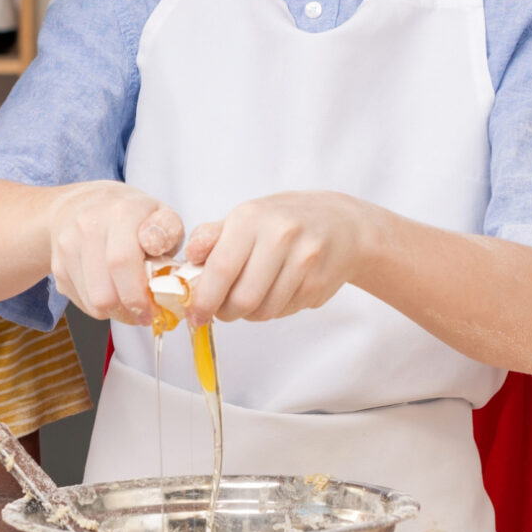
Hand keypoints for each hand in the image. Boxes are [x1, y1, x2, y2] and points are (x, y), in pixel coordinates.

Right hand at [46, 182, 183, 325]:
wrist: (84, 203)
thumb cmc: (131, 215)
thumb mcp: (160, 214)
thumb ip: (168, 234)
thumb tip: (164, 260)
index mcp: (120, 212)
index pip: (122, 261)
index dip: (138, 294)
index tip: (153, 308)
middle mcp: (88, 225)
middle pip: (104, 291)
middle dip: (128, 311)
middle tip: (144, 314)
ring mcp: (67, 246)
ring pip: (92, 302)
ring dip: (115, 312)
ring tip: (130, 303)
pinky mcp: (57, 265)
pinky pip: (81, 302)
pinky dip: (100, 307)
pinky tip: (112, 292)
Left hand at [185, 192, 375, 323]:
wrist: (341, 224)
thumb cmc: (283, 221)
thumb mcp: (245, 217)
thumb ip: (211, 237)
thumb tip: (189, 260)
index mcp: (251, 217)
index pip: (221, 269)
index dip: (204, 299)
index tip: (195, 315)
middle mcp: (280, 235)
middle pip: (243, 299)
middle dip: (226, 312)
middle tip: (222, 309)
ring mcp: (304, 260)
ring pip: (264, 311)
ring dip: (250, 313)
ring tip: (252, 296)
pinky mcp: (319, 282)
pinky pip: (284, 311)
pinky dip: (273, 309)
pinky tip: (277, 290)